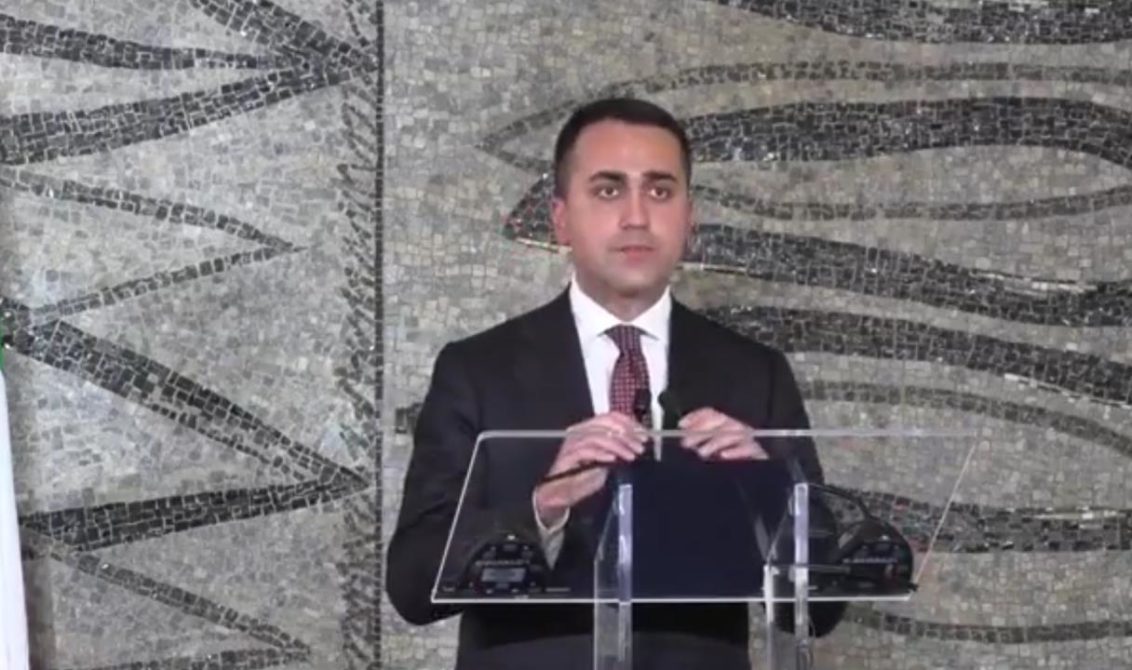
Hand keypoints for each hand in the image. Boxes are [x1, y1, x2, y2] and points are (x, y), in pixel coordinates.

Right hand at [533, 413, 647, 526]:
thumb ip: (618, 449)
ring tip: (631, 455)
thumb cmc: (583, 476)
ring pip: (598, 436)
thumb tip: (638, 443)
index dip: (630, 423)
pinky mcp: (567, 456)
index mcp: (589, 428)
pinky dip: (602, 453)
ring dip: (618, 446)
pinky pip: (586, 450)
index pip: (611, 417)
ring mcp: (572, 443)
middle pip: (606, 424)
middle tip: (640, 446)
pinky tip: (613, 459)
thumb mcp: (606, 461)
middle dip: (627, 434)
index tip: (644, 434)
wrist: (562, 493)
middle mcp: (579, 432)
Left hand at [678, 408, 767, 460]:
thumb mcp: (711, 451)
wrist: (749, 484)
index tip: (682, 425)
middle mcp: (737, 429)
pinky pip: (747, 448)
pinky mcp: (757, 452)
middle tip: (686, 443)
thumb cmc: (728, 463)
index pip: (712, 414)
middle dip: (700, 431)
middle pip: (720, 421)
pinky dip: (735, 451)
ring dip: (714, 442)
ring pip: (731, 434)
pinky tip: (723, 456)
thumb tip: (684, 434)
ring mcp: (748, 439)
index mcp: (726, 425)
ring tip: (701, 453)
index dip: (696, 417)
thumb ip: (699, 441)